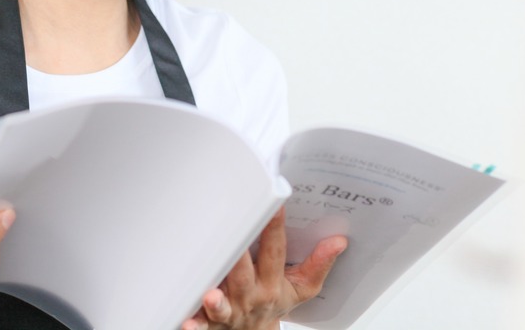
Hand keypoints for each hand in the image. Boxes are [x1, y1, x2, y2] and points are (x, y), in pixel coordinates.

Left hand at [182, 208, 346, 329]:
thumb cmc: (273, 305)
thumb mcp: (301, 289)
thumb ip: (319, 264)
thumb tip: (339, 240)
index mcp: (272, 283)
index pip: (275, 252)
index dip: (274, 228)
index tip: (273, 206)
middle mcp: (250, 296)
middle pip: (244, 274)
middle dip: (239, 257)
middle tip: (233, 236)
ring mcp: (229, 310)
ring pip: (223, 305)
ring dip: (217, 300)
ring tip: (211, 294)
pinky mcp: (209, 323)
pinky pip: (201, 326)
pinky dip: (194, 323)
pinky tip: (185, 322)